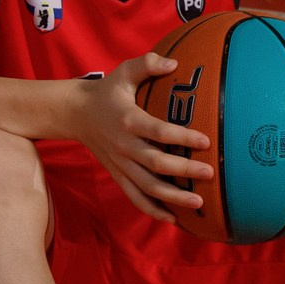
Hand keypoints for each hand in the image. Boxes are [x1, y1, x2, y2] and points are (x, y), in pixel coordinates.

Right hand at [70, 53, 212, 222]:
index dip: (182, 137)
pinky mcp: (118, 175)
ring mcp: (120, 164)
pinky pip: (135, 197)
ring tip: (199, 203)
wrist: (75, 113)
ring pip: (147, 186)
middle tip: (209, 173)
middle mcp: (124, 145)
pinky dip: (152, 210)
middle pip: (156, 164)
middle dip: (184, 171)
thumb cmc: (107, 91)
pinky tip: (173, 219)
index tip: (205, 141)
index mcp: (128, 119)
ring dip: (173, 197)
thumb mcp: (123, 72)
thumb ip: (147, 64)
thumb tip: (174, 63)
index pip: (158, 132)